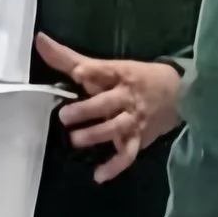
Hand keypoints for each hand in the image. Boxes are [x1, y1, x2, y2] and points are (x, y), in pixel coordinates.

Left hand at [35, 34, 182, 182]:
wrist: (178, 93)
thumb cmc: (134, 77)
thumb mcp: (107, 65)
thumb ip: (69, 58)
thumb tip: (39, 40)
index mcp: (119, 74)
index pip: (105, 72)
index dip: (92, 73)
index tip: (79, 74)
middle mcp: (126, 97)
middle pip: (107, 103)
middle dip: (87, 110)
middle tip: (65, 116)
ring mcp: (134, 120)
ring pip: (116, 129)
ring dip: (97, 135)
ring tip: (76, 140)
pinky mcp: (139, 139)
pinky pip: (128, 155)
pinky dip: (114, 166)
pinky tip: (98, 176)